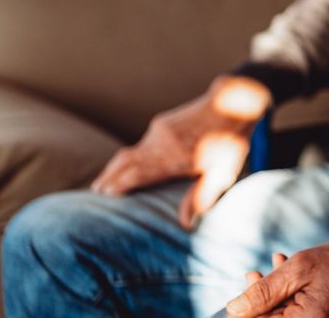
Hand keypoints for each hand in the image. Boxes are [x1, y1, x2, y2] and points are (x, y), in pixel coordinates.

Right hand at [91, 75, 270, 227]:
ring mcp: (159, 131)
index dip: (118, 185)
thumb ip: (200, 197)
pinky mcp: (161, 123)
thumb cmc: (231, 142)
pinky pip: (141, 143)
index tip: (103, 195)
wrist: (233, 103)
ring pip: (130, 151)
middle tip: (94, 192)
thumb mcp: (222, 173)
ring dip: (116, 166)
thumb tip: (185, 225)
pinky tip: (130, 165)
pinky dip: (131, 156)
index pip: (137, 173)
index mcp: (174, 159)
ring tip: (106, 181)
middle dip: (108, 177)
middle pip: (124, 162)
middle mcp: (161, 144)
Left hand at [226, 240, 328, 316]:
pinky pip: (296, 313)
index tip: (247, 284)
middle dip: (259, 300)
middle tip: (254, 275)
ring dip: (273, 295)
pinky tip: (286, 276)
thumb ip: (264, 291)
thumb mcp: (298, 269)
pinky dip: (287, 297)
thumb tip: (234, 309)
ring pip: (282, 315)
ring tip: (274, 269)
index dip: (245, 308)